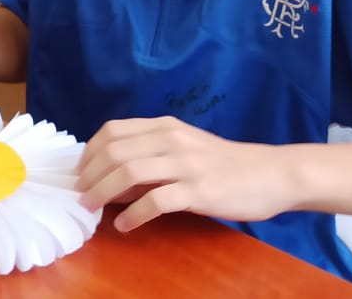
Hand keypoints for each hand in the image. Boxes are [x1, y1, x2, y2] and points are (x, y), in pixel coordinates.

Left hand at [76, 116, 290, 230]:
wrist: (272, 174)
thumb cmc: (223, 163)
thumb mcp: (183, 148)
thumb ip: (149, 156)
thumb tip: (109, 178)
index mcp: (163, 126)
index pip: (112, 130)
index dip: (90, 151)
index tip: (80, 171)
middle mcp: (171, 139)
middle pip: (114, 151)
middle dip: (90, 174)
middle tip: (80, 194)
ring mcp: (185, 164)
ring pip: (129, 172)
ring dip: (102, 192)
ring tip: (91, 208)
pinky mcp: (198, 191)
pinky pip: (155, 201)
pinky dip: (133, 214)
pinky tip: (124, 225)